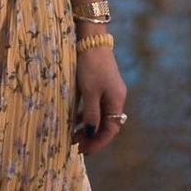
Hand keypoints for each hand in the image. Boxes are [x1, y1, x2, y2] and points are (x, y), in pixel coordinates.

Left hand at [73, 39, 127, 155]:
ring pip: (100, 116)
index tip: (84, 151)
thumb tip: (91, 133)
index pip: (111, 129)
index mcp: (116, 101)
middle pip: (106, 124)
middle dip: (92, 137)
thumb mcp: (89, 92)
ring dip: (88, 127)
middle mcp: (116, 98)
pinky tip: (75, 120)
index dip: (98, 142)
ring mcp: (109, 91)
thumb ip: (91, 113)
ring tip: (73, 136)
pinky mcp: (101, 84)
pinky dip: (86, 115)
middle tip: (76, 146)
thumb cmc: (91, 66)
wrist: (92, 40)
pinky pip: (95, 106)